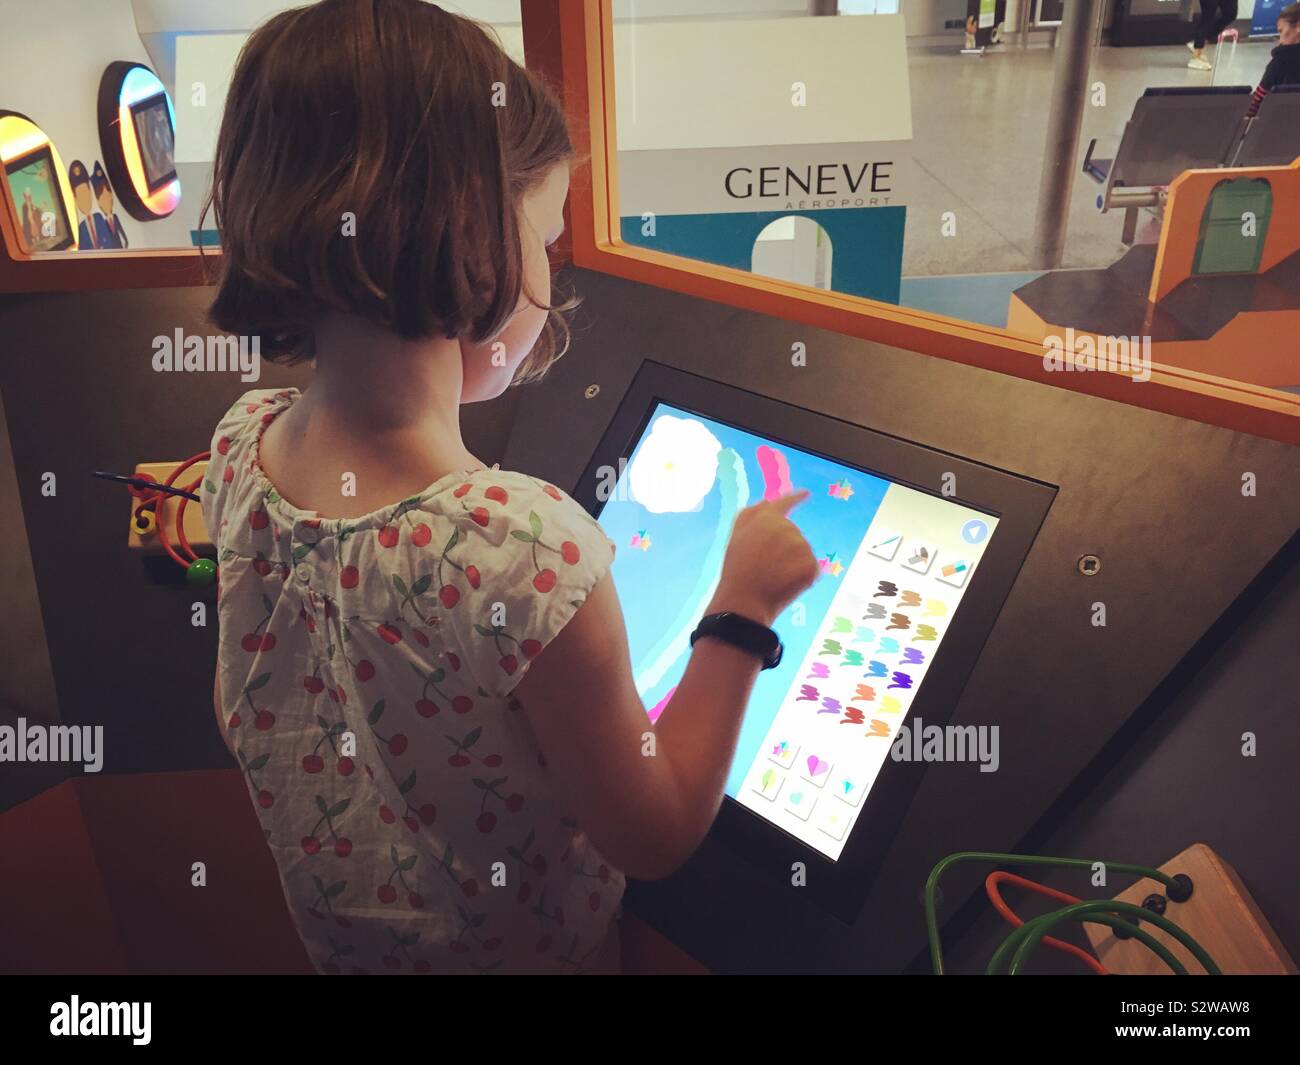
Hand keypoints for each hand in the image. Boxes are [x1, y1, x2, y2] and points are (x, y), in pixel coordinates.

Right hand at [708, 489, 819, 626]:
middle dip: (783, 550)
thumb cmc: (737, 570)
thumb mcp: (736, 537)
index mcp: (767, 517)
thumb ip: (750, 515)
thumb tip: (767, 502)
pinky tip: (785, 585)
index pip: (785, 503)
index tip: (807, 493)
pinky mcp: (810, 563)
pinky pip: (811, 570)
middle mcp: (786, 526)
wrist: (744, 599)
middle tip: (765, 567)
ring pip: (802, 553)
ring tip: (773, 577)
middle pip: (793, 536)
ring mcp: (800, 545)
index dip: (795, 498)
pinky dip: (801, 579)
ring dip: (791, 565)